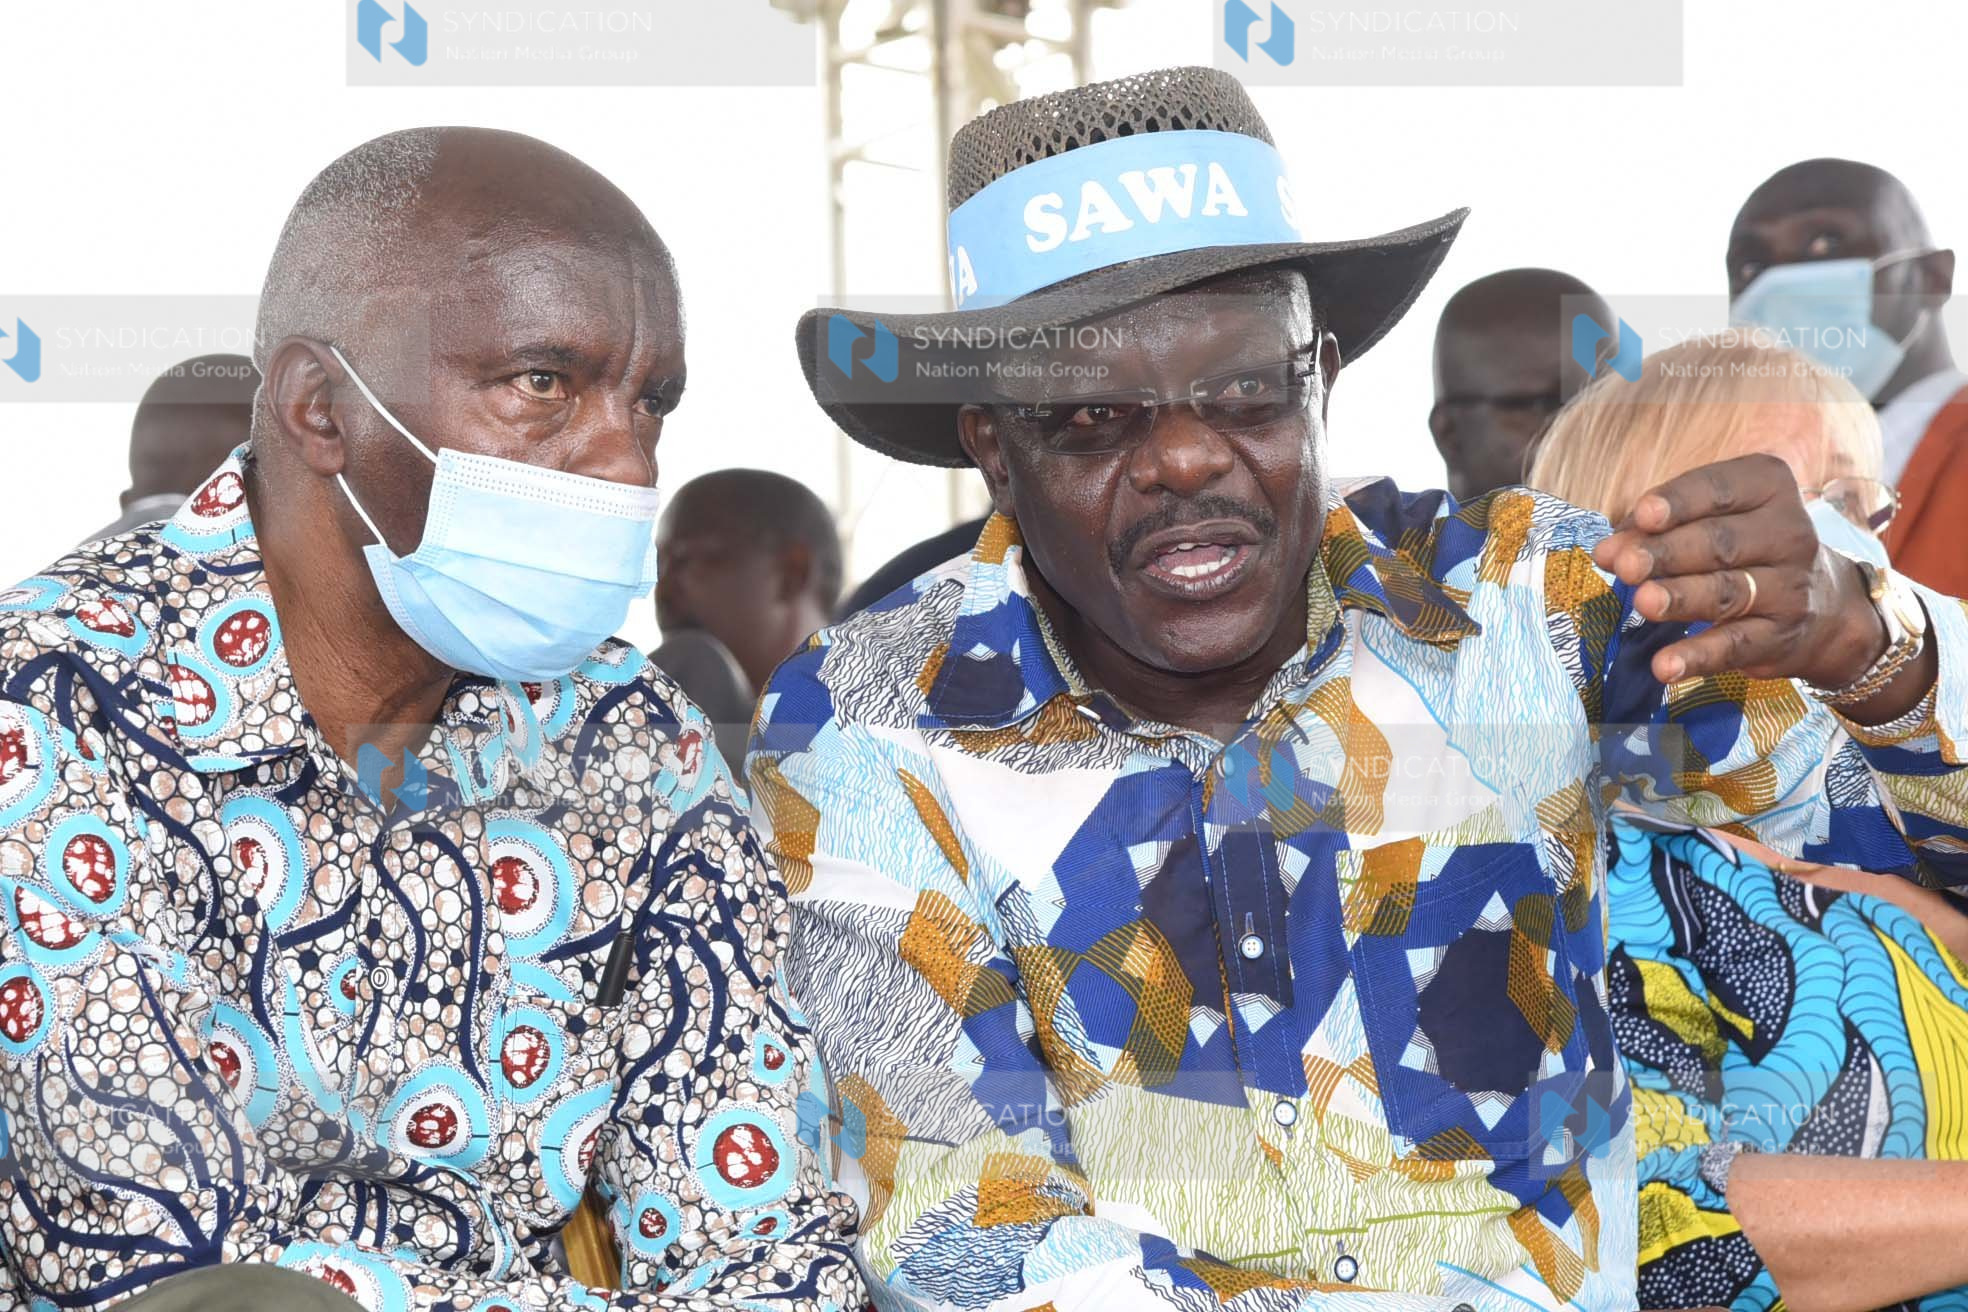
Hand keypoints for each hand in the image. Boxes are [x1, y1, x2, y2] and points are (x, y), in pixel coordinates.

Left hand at [1591, 453, 1886, 687]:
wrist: (1822, 608)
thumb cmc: (1742, 548)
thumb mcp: (1707, 521)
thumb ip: (1653, 530)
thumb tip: (1606, 551)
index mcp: (1768, 489)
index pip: (1720, 489)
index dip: (1680, 502)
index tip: (1643, 514)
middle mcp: (1789, 534)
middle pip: (1721, 543)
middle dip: (1669, 553)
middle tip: (1626, 565)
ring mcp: (1789, 588)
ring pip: (1728, 592)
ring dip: (1682, 597)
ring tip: (1642, 602)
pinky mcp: (1779, 638)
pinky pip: (1734, 646)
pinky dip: (1698, 656)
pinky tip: (1665, 666)